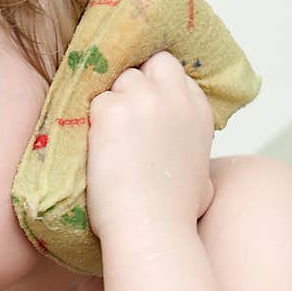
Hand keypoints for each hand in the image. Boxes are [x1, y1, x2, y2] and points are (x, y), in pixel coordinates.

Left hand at [86, 50, 215, 240]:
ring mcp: (142, 100)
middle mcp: (173, 97)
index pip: (170, 70)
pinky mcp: (110, 111)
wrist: (150, 225)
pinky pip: (92, 102)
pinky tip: (94, 147)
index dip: (152, 86)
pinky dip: (89, 121)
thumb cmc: (174, 212)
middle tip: (118, 118)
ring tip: (105, 139)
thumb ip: (192, 150)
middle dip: (130, 83)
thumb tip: (188, 161)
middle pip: (146, 65)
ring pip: (116, 81)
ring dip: (108, 103)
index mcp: (197, 109)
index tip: (140, 108)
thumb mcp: (201, 176)